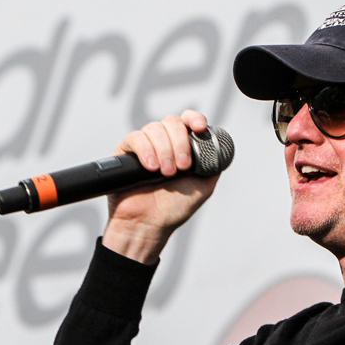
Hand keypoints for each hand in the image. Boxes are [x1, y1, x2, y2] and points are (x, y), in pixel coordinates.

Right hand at [103, 110, 218, 263]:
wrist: (147, 225)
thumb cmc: (172, 209)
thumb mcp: (203, 186)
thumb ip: (212, 165)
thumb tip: (219, 147)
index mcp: (181, 146)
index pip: (187, 121)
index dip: (194, 119)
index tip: (200, 128)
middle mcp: (163, 142)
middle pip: (172, 122)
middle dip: (180, 143)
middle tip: (182, 167)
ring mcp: (145, 146)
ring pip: (154, 128)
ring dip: (164, 150)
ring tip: (165, 173)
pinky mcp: (125, 152)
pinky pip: (135, 138)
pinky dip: (146, 150)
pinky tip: (151, 167)